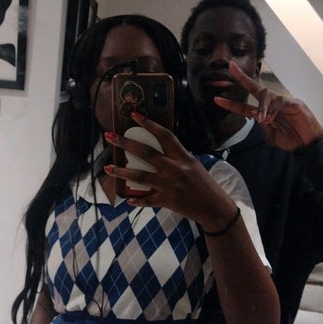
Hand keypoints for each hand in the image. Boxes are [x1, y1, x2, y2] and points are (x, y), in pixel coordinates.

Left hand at [104, 113, 235, 227]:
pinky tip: (127, 199)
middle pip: (146, 153)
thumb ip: (178, 158)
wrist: (214, 208)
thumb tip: (160, 150)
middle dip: (125, 143)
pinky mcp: (166, 201)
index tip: (135, 115)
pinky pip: (147, 200)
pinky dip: (137, 200)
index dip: (149, 124)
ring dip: (121, 172)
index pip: (165, 136)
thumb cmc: (205, 185)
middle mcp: (175, 169)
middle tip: (110, 137)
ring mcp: (169, 186)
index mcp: (183, 157)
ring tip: (107, 168)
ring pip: (140, 176)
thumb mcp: (194, 166)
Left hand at [214, 61, 322, 150]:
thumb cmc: (290, 138)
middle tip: (231, 67)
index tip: (217, 100)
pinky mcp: (294, 103)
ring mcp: (282, 102)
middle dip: (242, 78)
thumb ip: (262, 128)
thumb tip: (258, 119)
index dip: (231, 104)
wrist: (307, 143)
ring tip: (263, 119)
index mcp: (264, 113)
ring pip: (267, 94)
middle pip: (255, 87)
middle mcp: (271, 104)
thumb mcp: (271, 136)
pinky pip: (279, 102)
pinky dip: (273, 110)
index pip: (245, 106)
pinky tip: (271, 118)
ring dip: (262, 106)